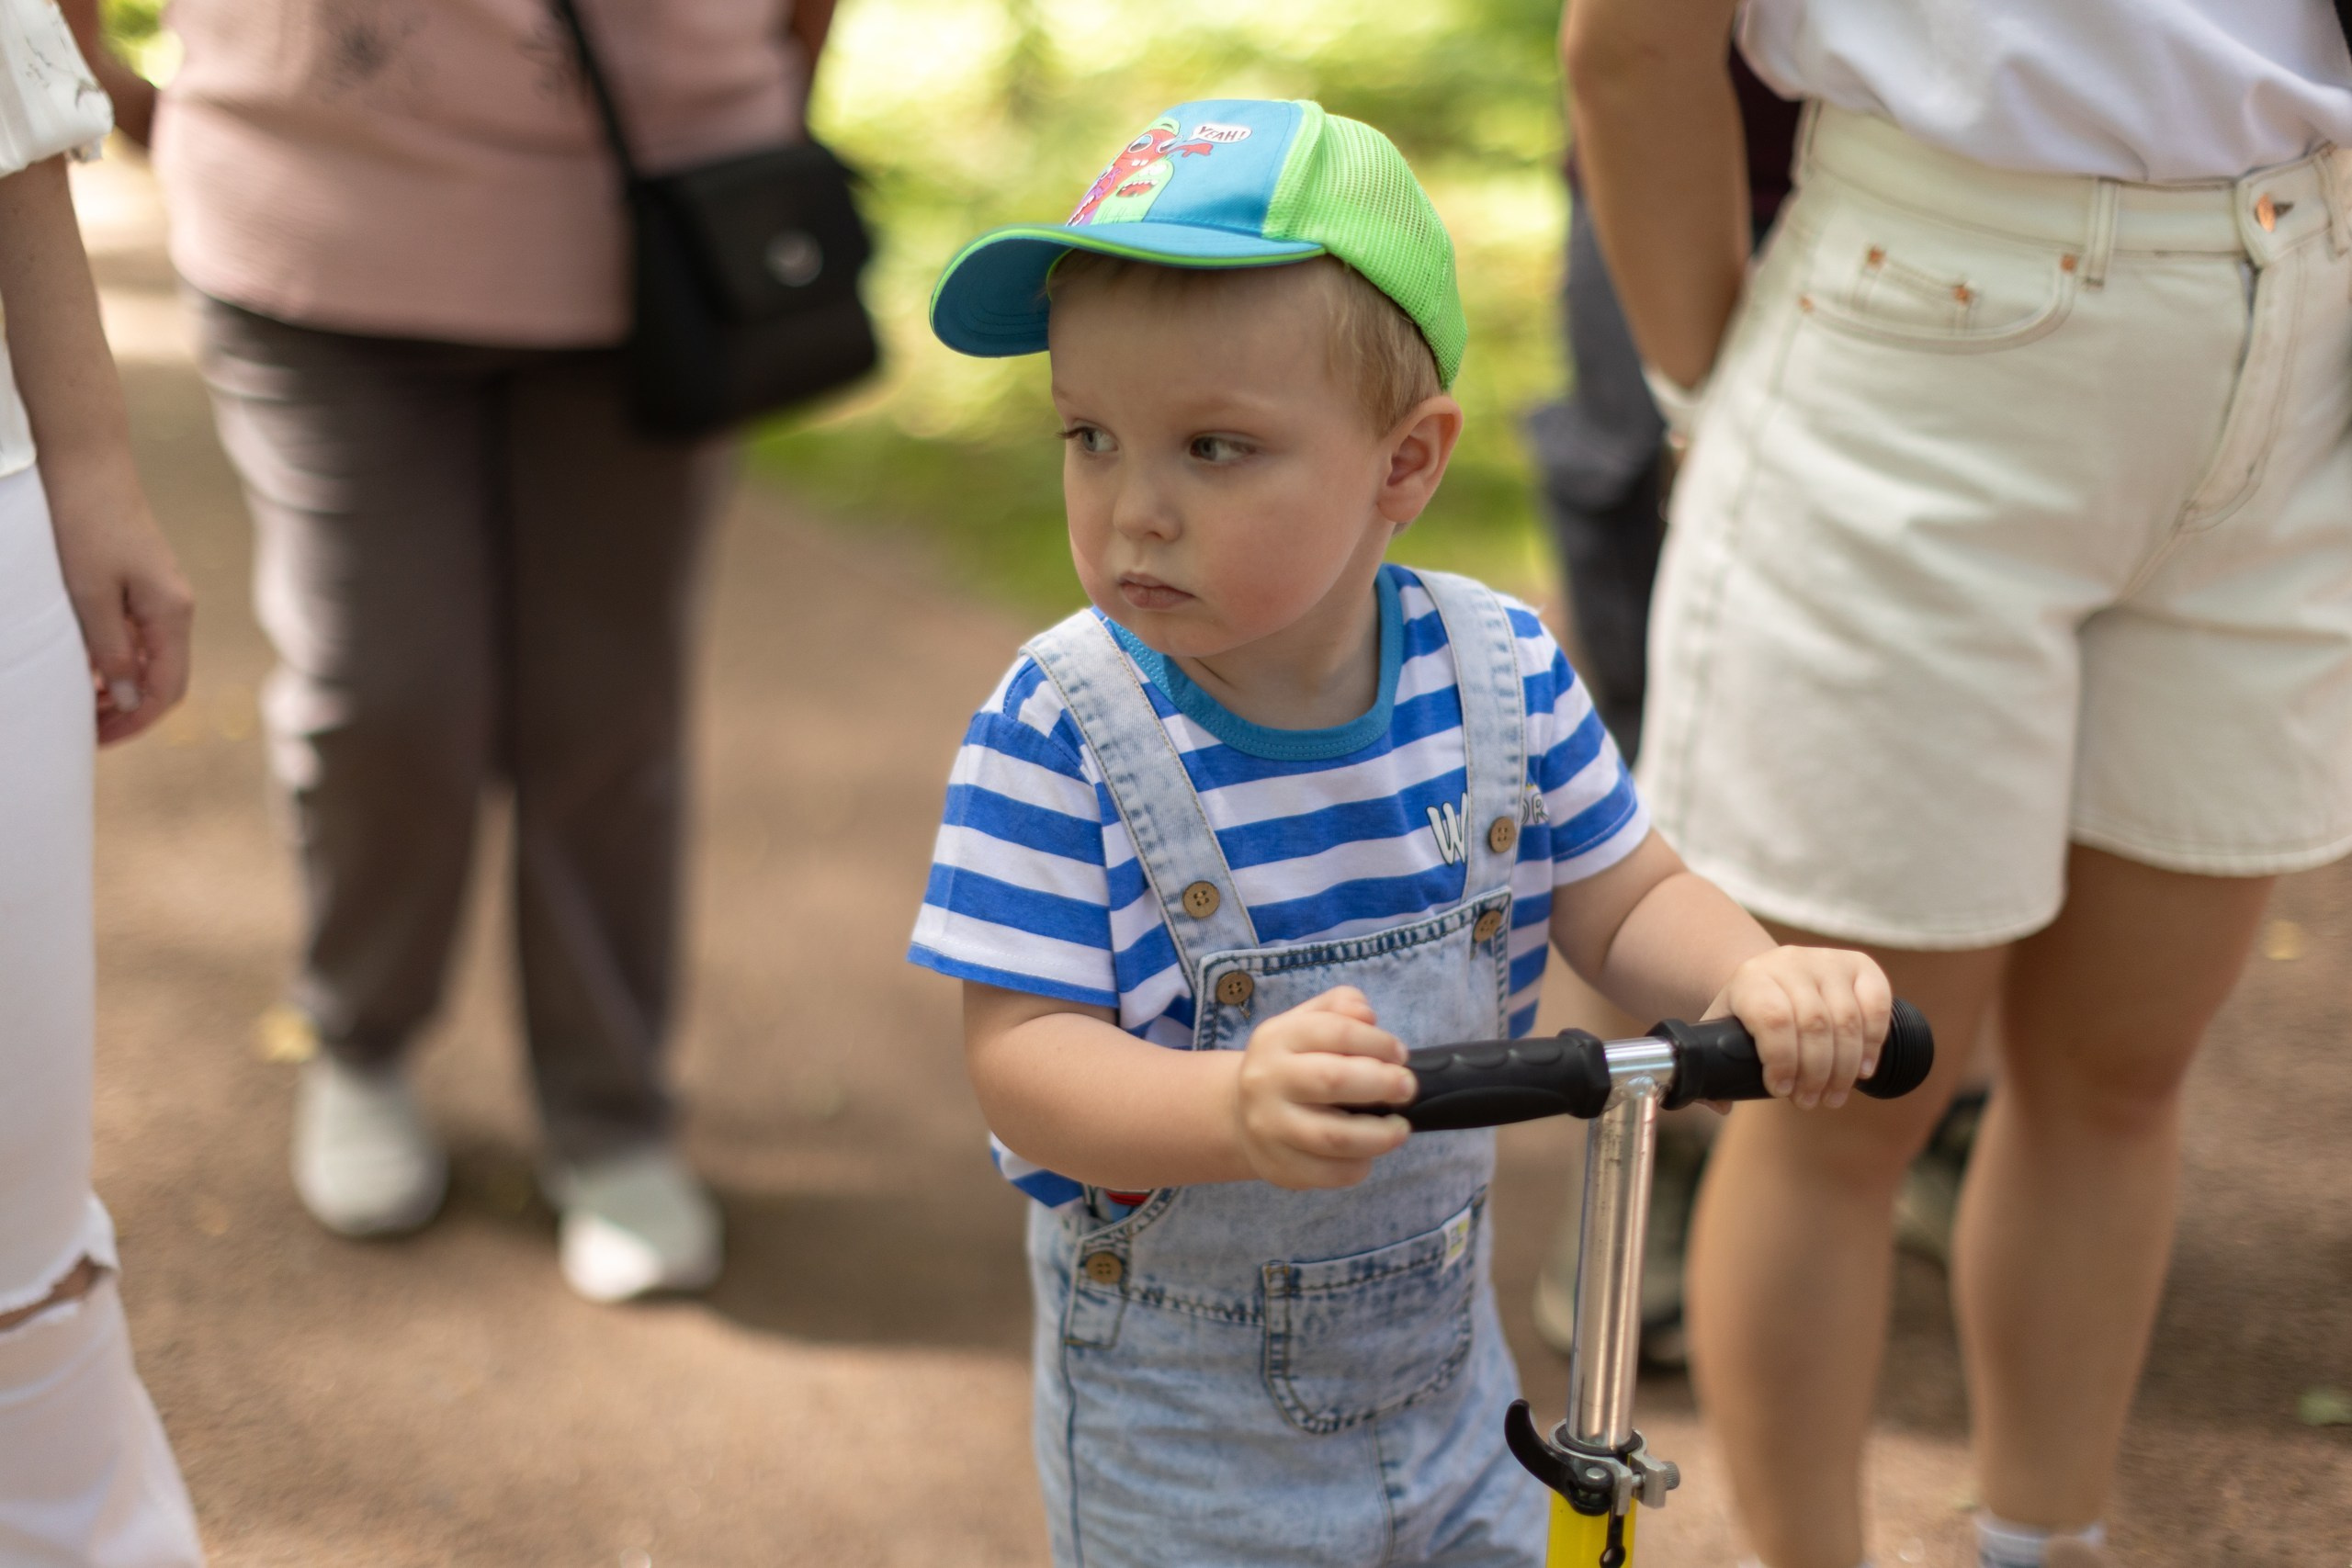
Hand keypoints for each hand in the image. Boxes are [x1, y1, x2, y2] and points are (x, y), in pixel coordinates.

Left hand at [46, 447, 191, 744]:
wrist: (85, 463)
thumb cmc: (84, 525)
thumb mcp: (90, 596)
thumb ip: (112, 651)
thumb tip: (132, 700)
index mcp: (171, 613)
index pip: (166, 689)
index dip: (135, 721)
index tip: (96, 739)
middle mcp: (175, 608)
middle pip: (163, 679)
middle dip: (129, 710)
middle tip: (86, 729)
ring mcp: (161, 595)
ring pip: (149, 659)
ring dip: (120, 686)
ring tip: (79, 701)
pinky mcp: (142, 583)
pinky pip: (137, 636)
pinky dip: (115, 659)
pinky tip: (84, 663)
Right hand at [1230, 986, 1415, 1189]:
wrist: (1240, 1114)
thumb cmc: (1290, 1065)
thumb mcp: (1305, 1023)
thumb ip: (1339, 1007)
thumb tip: (1367, 1016)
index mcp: (1276, 1038)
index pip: (1335, 1032)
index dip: (1377, 1042)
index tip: (1400, 1055)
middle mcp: (1266, 1081)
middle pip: (1333, 1081)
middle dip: (1382, 1084)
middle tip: (1408, 1089)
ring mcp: (1269, 1127)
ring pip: (1334, 1137)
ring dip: (1379, 1135)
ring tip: (1399, 1129)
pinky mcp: (1278, 1166)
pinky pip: (1329, 1173)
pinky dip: (1359, 1166)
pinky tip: (1367, 1154)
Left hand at [1703, 946, 1891, 1109]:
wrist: (1776, 975)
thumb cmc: (1750, 1011)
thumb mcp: (1723, 1029)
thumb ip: (1713, 1066)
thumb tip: (1720, 1105)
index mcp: (1752, 977)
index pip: (1773, 1019)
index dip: (1781, 1061)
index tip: (1780, 1091)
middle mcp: (1791, 962)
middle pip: (1813, 1025)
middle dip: (1814, 1074)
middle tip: (1810, 1102)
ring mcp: (1828, 961)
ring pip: (1846, 1021)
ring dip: (1843, 1069)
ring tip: (1832, 1096)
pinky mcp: (1860, 965)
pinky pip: (1876, 1006)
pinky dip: (1873, 1043)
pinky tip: (1862, 1070)